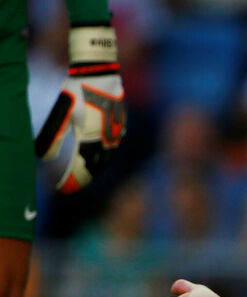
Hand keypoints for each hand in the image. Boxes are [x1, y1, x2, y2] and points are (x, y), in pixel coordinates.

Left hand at [34, 25, 125, 193]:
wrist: (100, 73)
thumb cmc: (77, 90)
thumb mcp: (61, 113)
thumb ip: (53, 137)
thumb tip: (42, 158)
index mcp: (91, 138)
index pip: (80, 169)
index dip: (71, 181)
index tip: (62, 189)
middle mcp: (106, 140)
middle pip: (96, 169)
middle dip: (83, 179)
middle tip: (72, 185)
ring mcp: (116, 134)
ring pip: (107, 160)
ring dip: (96, 170)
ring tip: (85, 175)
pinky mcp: (120, 127)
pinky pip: (114, 148)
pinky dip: (105, 157)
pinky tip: (99, 156)